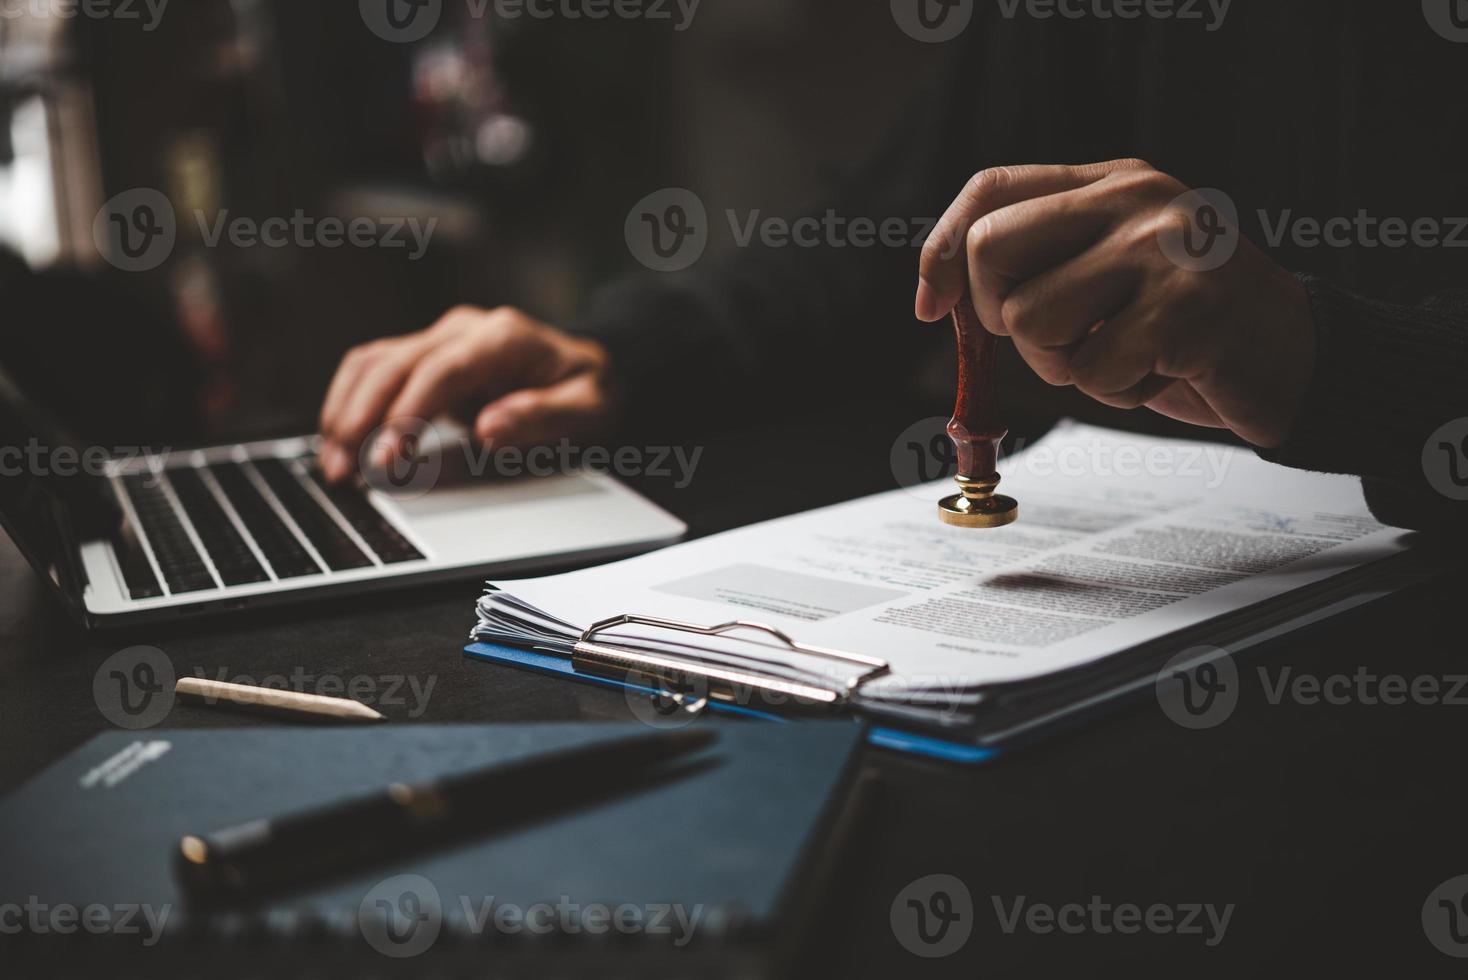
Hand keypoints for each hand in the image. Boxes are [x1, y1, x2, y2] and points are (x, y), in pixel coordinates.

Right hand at [317, 306, 616, 481]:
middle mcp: (464, 330)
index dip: (408, 412)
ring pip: (373, 362)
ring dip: (345, 410)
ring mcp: (440, 339)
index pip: (442, 370)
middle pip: (395, 363)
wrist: (586, 368)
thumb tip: (490, 428)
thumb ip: (542, 417)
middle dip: (362, 417)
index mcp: (504, 337)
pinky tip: (339, 441)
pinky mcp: (424, 357)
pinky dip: (349, 404)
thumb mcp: (588, 409)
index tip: (387, 456)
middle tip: (345, 470)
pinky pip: (374, 371)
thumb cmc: (588, 390)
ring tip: (334, 464)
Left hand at [915, 160, 1314, 447]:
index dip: (940, 251)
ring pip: (1031, 320)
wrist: (1298, 357)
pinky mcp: (1187, 309)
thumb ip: (1041, 266)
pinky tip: (1163, 371)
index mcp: (1112, 183)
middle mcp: (1136, 200)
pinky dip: (1117, 393)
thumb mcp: (1109, 274)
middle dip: (1001, 317)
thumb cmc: (1186, 326)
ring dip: (1065, 365)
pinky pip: (1091, 372)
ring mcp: (1164, 249)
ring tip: (1125, 355)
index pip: (991, 190)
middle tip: (1059, 339)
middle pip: (992, 250)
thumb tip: (939, 295)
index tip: (930, 308)